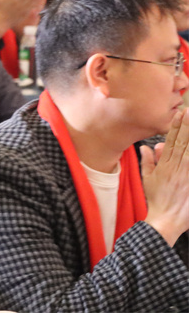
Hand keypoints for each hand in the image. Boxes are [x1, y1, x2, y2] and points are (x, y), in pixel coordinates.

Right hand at [141, 108, 188, 245]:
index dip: (176, 126)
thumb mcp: (148, 179)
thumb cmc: (156, 200)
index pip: (172, 140)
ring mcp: (186, 173)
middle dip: (187, 125)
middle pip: (183, 141)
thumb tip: (147, 147)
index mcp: (165, 164)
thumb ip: (148, 161)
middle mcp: (176, 166)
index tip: (181, 113)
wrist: (165, 219)